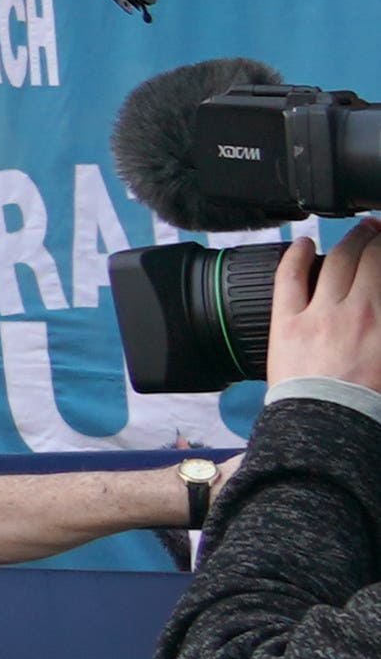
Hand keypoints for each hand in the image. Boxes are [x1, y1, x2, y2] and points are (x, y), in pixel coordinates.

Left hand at [279, 218, 380, 393]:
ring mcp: (322, 313)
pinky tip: (303, 244)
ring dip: (348, 241)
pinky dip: (296, 256)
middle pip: (371, 261)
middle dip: (376, 240)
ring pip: (337, 263)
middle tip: (378, 230)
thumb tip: (377, 322)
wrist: (330, 429)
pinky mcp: (287, 321)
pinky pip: (289, 278)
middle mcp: (362, 311)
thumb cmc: (368, 407)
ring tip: (356, 232)